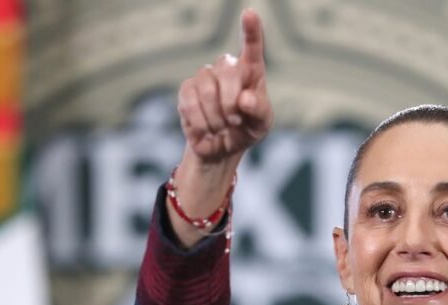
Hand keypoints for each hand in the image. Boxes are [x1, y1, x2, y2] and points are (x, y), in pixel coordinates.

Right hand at [177, 8, 272, 163]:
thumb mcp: (261, 125)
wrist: (222, 148)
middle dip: (231, 100)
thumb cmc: (246, 130)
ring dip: (216, 116)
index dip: (251, 30)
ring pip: (207, 88)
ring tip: (223, 128)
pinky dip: (201, 122)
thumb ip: (258, 111)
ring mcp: (204, 77)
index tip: (250, 13)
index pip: (252, 47)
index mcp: (251, 71)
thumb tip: (244, 99)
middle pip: (227, 69)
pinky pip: (190, 102)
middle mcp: (226, 68)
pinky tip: (208, 130)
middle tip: (235, 120)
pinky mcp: (187, 91)